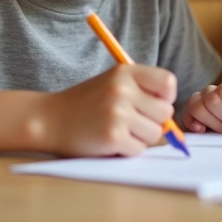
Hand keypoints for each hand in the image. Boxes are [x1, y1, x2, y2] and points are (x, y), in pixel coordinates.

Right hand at [38, 64, 176, 156]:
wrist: (48, 119)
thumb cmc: (85, 104)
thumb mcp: (112, 83)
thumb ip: (142, 93)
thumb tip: (172, 120)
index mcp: (125, 71)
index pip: (168, 83)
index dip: (166, 97)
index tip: (153, 104)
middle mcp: (123, 89)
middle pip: (165, 112)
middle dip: (153, 122)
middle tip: (131, 122)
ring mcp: (118, 113)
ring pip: (155, 134)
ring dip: (141, 138)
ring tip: (119, 131)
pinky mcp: (113, 136)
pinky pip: (139, 149)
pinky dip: (127, 150)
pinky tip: (109, 141)